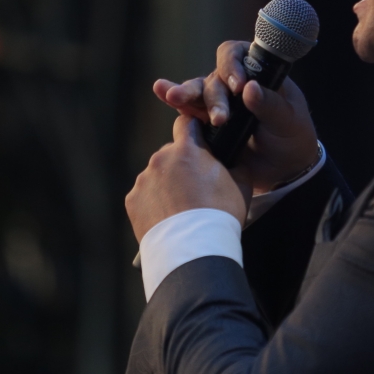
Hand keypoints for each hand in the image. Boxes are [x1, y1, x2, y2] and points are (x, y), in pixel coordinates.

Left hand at [125, 114, 249, 242]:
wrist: (194, 250)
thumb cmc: (220, 215)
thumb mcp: (242, 184)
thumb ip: (235, 164)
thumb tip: (232, 158)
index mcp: (186, 149)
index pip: (185, 124)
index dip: (194, 131)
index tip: (199, 142)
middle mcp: (160, 159)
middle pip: (171, 154)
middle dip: (182, 165)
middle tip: (195, 188)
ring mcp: (143, 180)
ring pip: (157, 176)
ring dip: (167, 185)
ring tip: (181, 209)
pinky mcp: (132, 200)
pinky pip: (144, 196)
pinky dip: (154, 203)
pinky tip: (168, 218)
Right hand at [153, 40, 320, 191]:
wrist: (284, 169)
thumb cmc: (292, 136)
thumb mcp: (288, 120)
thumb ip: (270, 105)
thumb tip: (249, 88)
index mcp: (256, 72)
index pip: (237, 54)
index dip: (232, 65)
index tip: (238, 85)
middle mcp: (233, 81)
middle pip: (214, 77)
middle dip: (215, 97)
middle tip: (221, 118)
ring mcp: (217, 100)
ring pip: (198, 91)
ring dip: (186, 95)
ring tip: (176, 99)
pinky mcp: (205, 122)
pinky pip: (187, 109)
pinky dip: (173, 98)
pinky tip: (160, 90)